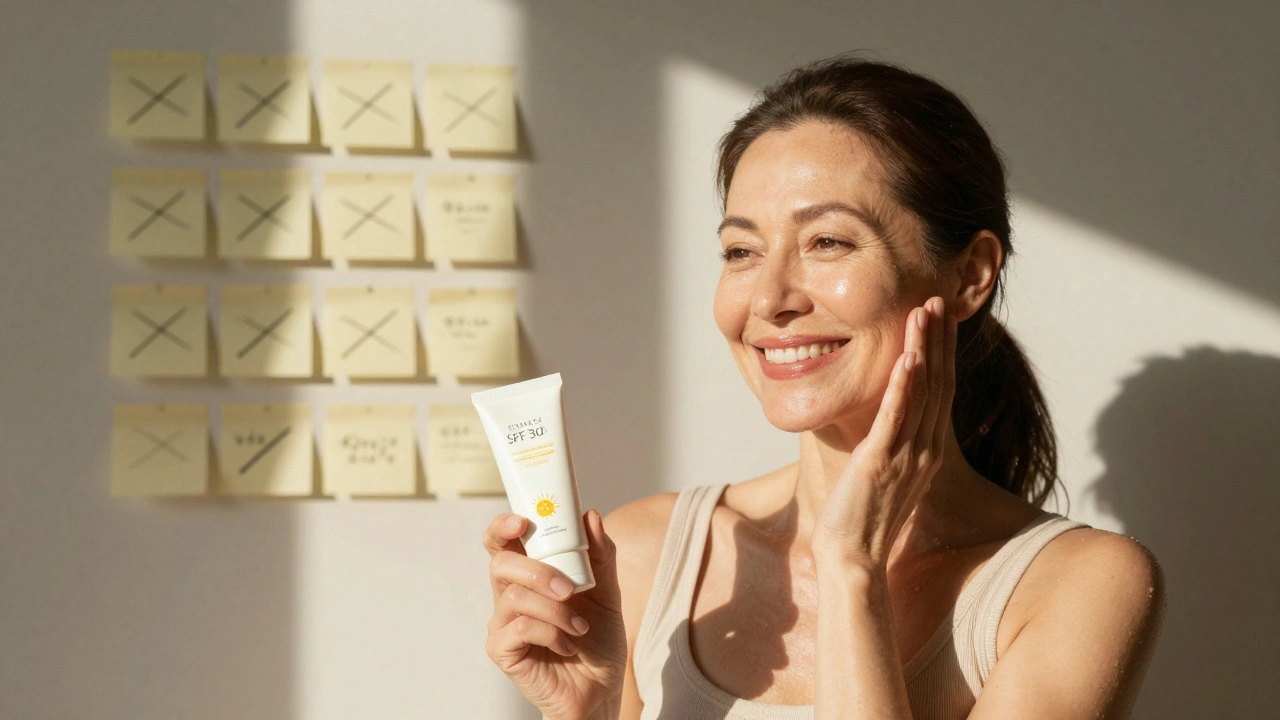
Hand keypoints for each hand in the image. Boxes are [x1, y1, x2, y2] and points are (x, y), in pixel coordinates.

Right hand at [483, 508, 627, 719]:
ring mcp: (502, 623)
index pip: (502, 541)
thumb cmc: (598, 640)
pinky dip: (551, 634)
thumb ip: (600, 555)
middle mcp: (509, 595)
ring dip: (555, 610)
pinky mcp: (502, 650)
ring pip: (514, 597)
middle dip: (538, 571)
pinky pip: (518, 629)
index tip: (523, 521)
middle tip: (569, 588)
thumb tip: (590, 517)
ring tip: (580, 627)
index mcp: (529, 575)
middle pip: (502, 563)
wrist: (600, 689)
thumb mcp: (608, 592)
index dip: (504, 525)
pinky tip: (568, 645)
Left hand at [811, 296, 957, 568]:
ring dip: (924, 349)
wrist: (854, 559)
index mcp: (926, 451)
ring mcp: (907, 456)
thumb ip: (887, 445)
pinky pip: (896, 418)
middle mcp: (924, 450)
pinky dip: (904, 387)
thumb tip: (880, 423)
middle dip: (938, 340)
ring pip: (922, 393)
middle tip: (937, 300)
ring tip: (923, 313)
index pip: (940, 391)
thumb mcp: (881, 474)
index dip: (941, 352)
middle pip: (938, 383)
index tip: (939, 319)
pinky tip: (908, 359)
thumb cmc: (860, 520)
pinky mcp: (882, 463)